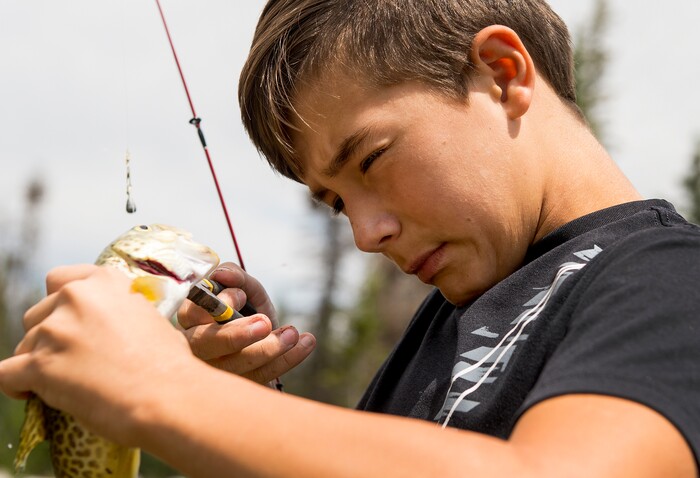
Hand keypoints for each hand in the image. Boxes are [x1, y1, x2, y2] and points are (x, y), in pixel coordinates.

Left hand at [0, 265, 198, 443]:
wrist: (166, 395)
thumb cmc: (168, 363)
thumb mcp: (150, 317)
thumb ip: (122, 310)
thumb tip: (116, 324)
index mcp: (104, 281)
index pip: (59, 280)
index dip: (60, 304)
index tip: (69, 322)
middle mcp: (75, 298)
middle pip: (37, 315)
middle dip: (48, 337)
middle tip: (72, 360)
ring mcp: (55, 330)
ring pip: (23, 346)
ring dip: (37, 363)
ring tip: (63, 383)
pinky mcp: (39, 365)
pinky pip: (6, 374)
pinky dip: (16, 386)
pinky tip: (31, 394)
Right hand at [177, 262, 315, 383]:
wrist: (263, 336)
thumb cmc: (246, 308)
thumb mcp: (243, 288)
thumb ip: (235, 276)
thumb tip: (223, 274)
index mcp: (191, 318)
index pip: (193, 314)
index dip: (218, 305)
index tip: (241, 295)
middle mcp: (196, 346)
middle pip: (206, 345)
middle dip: (236, 334)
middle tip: (265, 323)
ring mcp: (214, 371)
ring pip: (235, 365)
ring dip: (269, 348)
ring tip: (293, 333)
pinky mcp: (237, 386)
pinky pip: (260, 377)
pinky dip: (287, 360)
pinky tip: (306, 343)